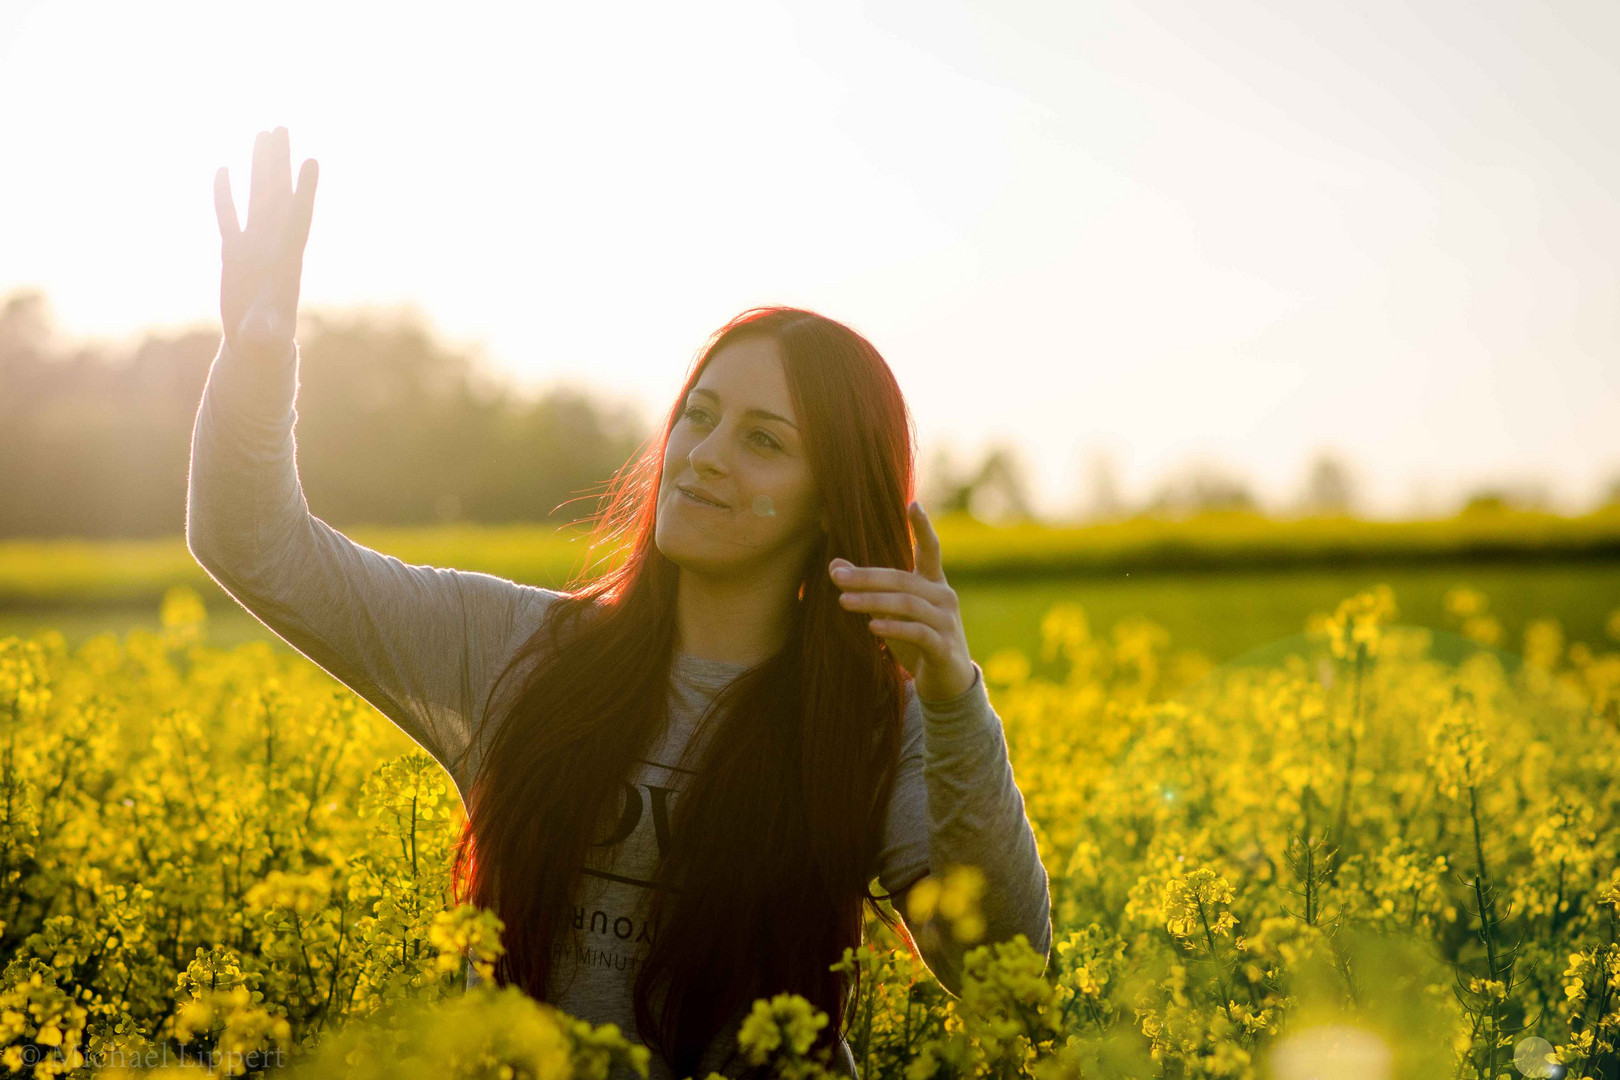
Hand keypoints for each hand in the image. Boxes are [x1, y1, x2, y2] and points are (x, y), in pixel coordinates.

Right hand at [214, 127, 317, 362]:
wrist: (257, 346)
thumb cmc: (268, 345)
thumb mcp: (267, 340)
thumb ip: (267, 334)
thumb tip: (261, 337)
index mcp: (286, 261)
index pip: (298, 219)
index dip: (305, 191)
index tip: (312, 161)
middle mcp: (274, 246)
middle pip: (279, 196)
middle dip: (280, 163)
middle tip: (282, 127)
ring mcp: (254, 246)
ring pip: (258, 197)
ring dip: (261, 167)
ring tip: (265, 133)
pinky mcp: (234, 252)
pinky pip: (228, 216)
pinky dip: (225, 194)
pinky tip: (223, 167)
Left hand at [829, 501, 976, 702]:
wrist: (947, 682)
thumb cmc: (917, 640)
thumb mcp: (892, 612)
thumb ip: (869, 589)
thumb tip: (834, 565)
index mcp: (934, 583)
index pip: (931, 550)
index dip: (923, 527)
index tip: (913, 503)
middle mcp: (943, 597)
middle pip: (903, 579)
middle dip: (867, 577)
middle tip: (836, 576)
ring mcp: (947, 622)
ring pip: (907, 604)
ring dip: (873, 602)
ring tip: (843, 602)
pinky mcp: (944, 647)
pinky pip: (918, 633)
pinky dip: (894, 628)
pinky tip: (872, 627)